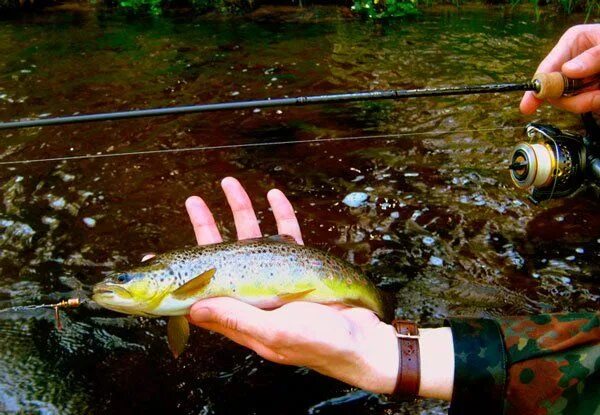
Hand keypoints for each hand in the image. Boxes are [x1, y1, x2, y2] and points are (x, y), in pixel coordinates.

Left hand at [184, 177, 398, 393]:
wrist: (362, 340)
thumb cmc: (319, 343)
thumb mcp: (273, 333)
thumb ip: (234, 319)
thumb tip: (192, 309)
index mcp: (241, 311)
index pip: (200, 290)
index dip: (178, 274)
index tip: (152, 257)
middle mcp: (254, 290)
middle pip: (222, 253)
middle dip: (207, 225)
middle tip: (194, 201)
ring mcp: (277, 274)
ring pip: (253, 235)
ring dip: (241, 208)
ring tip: (230, 183)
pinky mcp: (301, 264)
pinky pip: (288, 232)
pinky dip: (281, 212)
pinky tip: (274, 195)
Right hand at [521, 24, 599, 113]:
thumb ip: (593, 58)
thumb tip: (568, 71)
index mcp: (573, 43)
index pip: (546, 69)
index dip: (537, 87)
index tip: (528, 106)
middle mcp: (572, 61)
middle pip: (556, 91)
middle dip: (574, 98)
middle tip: (596, 98)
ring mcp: (580, 78)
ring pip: (572, 101)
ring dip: (590, 101)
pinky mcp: (589, 90)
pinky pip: (586, 104)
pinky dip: (596, 103)